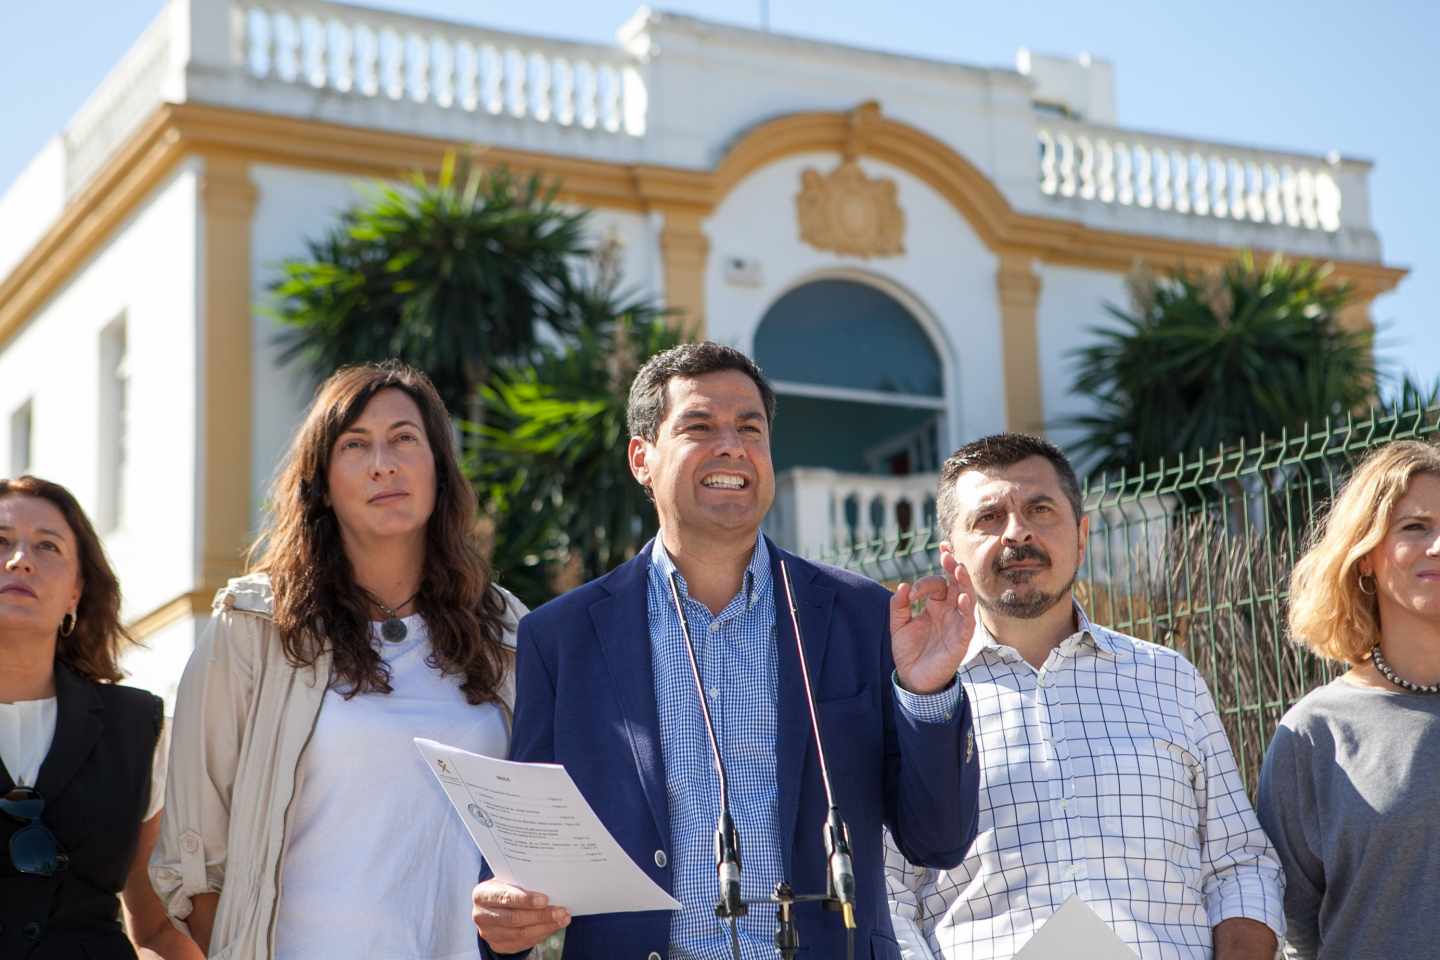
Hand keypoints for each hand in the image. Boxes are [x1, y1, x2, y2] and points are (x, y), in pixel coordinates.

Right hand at [472, 880, 569, 953]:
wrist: (492, 906)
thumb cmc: (505, 887)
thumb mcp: (508, 879)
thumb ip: (523, 882)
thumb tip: (550, 884)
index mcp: (482, 894)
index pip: (504, 897)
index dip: (525, 900)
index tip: (545, 899)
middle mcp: (481, 915)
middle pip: (514, 919)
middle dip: (541, 915)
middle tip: (561, 911)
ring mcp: (488, 933)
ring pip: (520, 934)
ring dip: (545, 927)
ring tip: (562, 919)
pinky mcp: (498, 945)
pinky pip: (523, 943)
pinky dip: (541, 935)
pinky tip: (553, 927)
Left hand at [889, 550, 975, 694]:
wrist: (912, 679)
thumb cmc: (908, 651)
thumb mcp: (898, 625)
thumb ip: (898, 606)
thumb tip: (903, 586)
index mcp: (935, 605)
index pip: (937, 584)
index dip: (925, 583)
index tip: (911, 593)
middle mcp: (949, 611)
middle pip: (956, 584)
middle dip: (953, 568)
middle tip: (947, 554)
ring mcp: (957, 623)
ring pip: (966, 598)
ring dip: (964, 583)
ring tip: (958, 568)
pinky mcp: (961, 639)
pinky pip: (967, 622)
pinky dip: (966, 610)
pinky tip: (962, 597)